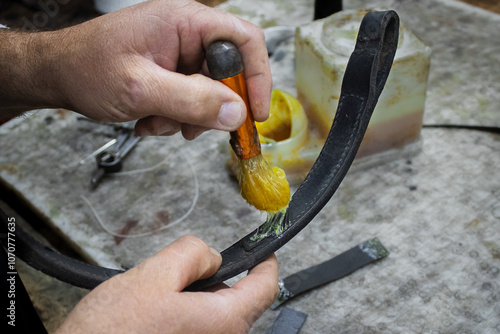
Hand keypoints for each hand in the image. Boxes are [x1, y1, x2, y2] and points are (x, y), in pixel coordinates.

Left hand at [0, 0, 270, 138]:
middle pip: (229, 73)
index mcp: (185, 21)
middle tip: (193, 128)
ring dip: (189, 117)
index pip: (245, 41)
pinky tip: (150, 120)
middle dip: (212, 108)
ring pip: (210, 93)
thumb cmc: (86, 67)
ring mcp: (179, 55)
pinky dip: (175, 118)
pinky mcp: (171, 73)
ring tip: (156, 122)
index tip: (256, 113)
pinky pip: (191, 100)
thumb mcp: (140, 88)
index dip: (258, 77)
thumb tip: (236, 113)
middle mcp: (187, 35)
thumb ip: (191, 101)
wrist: (56, 74)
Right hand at [55, 235, 278, 333]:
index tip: (262, 251)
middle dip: (212, 280)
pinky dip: (183, 314)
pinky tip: (153, 317)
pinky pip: (197, 328)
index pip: (264, 287)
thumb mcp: (153, 275)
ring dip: (192, 298)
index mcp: (222, 322)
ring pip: (212, 313)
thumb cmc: (112, 333)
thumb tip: (212, 256)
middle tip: (176, 276)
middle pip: (235, 300)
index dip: (264, 262)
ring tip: (155, 302)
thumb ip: (192, 254)